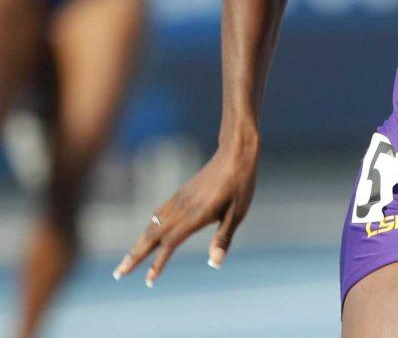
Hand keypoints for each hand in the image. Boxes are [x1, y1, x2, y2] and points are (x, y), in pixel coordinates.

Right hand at [112, 140, 258, 286]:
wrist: (235, 153)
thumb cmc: (240, 184)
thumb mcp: (238, 212)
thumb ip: (223, 238)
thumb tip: (215, 263)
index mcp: (196, 216)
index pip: (170, 244)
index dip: (159, 263)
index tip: (149, 281)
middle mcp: (182, 209)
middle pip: (152, 236)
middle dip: (135, 256)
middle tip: (119, 274)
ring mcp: (179, 200)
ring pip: (152, 225)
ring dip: (137, 244)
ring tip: (127, 260)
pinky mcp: (180, 194)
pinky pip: (158, 213)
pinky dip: (147, 228)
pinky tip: (145, 234)